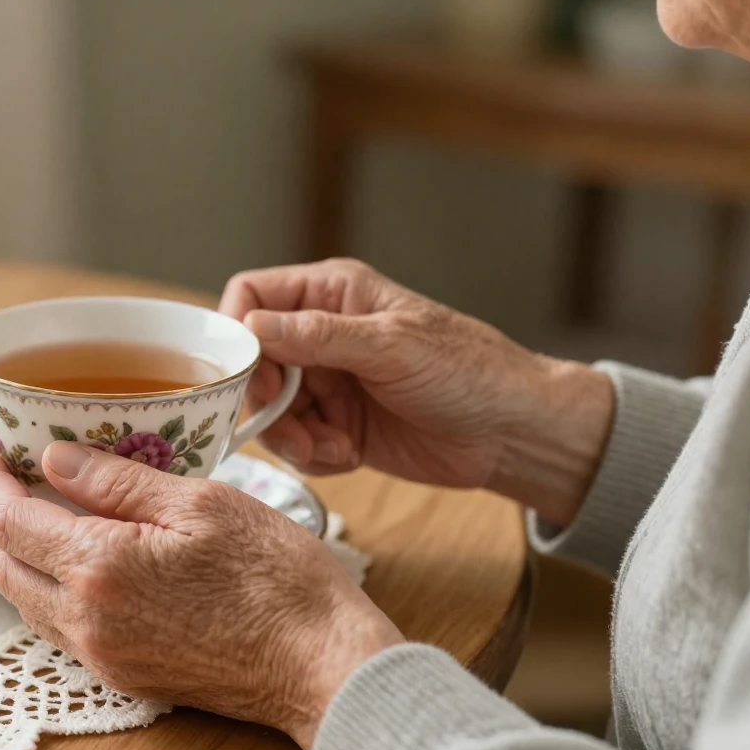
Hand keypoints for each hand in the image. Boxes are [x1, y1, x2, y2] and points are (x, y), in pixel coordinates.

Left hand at [0, 441, 402, 749]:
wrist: (322, 664)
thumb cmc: (276, 578)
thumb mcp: (199, 504)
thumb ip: (117, 482)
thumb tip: (54, 460)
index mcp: (99, 568)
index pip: (10, 520)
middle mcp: (88, 621)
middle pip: (5, 566)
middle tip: (5, 474)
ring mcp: (104, 655)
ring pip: (29, 601)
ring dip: (20, 555)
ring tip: (36, 509)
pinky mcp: (126, 674)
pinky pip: (63, 628)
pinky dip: (52, 588)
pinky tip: (78, 560)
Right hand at [220, 259, 613, 525]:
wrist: (512, 434)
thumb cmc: (469, 372)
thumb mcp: (392, 347)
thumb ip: (319, 337)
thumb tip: (252, 326)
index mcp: (331, 294)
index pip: (251, 296)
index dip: (237, 333)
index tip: (248, 374)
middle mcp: (320, 334)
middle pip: (251, 362)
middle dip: (264, 401)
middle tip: (291, 428)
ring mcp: (326, 381)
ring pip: (267, 409)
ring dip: (290, 436)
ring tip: (330, 447)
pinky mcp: (335, 425)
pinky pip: (295, 442)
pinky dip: (313, 455)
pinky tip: (349, 455)